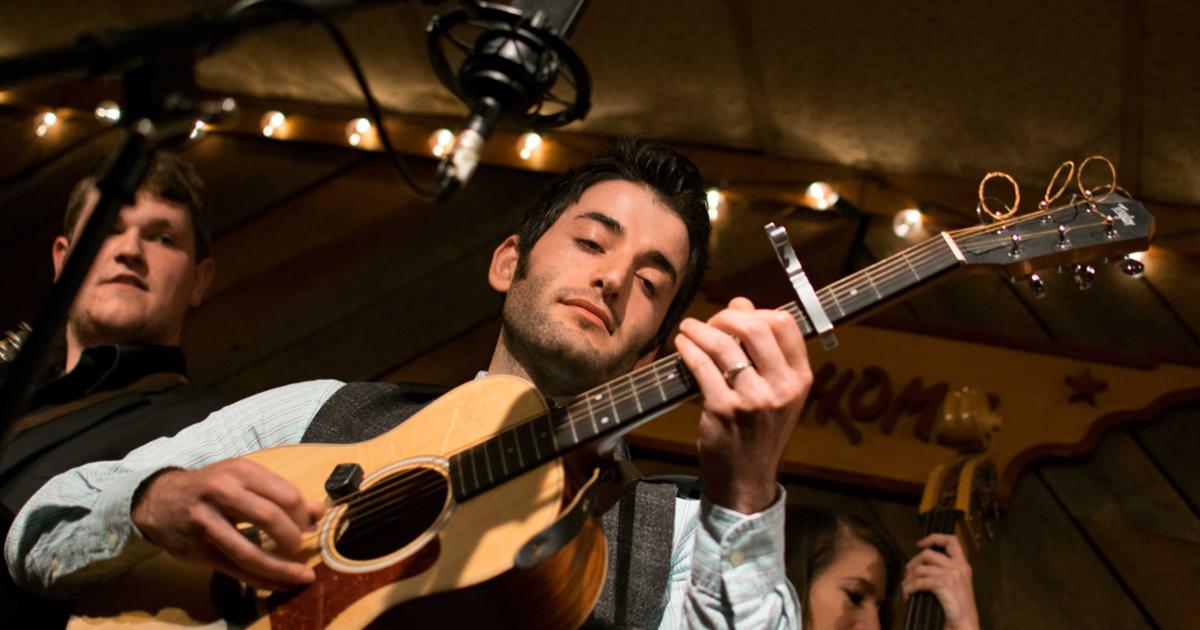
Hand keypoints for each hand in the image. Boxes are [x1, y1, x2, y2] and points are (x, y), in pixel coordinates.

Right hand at [131, 459, 325, 590]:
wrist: (160, 500)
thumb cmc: (212, 487)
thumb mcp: (244, 479)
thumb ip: (281, 494)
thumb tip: (320, 512)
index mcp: (240, 471)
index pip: (284, 494)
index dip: (303, 514)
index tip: (312, 526)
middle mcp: (222, 492)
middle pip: (269, 518)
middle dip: (293, 538)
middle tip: (302, 548)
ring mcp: (207, 523)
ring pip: (250, 551)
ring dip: (282, 568)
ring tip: (302, 576)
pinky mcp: (198, 550)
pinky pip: (235, 569)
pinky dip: (262, 579)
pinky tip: (279, 583)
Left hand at [674, 297, 811, 513]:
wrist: (746, 478)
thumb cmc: (758, 431)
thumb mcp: (774, 391)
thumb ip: (762, 349)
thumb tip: (741, 302)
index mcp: (800, 379)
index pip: (785, 324)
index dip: (757, 311)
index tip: (738, 316)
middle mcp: (782, 388)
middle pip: (756, 327)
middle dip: (726, 316)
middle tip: (711, 322)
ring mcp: (753, 400)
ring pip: (724, 344)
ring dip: (700, 329)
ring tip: (689, 328)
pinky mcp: (723, 410)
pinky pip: (702, 366)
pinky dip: (688, 349)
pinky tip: (682, 345)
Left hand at [902, 533, 980, 629]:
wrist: (966, 623)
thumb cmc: (958, 607)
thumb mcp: (957, 584)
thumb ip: (945, 571)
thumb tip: (920, 564)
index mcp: (963, 565)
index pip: (951, 540)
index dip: (934, 538)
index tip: (920, 543)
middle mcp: (958, 567)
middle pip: (927, 554)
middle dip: (913, 563)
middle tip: (908, 574)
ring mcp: (951, 575)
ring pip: (920, 568)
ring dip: (908, 579)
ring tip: (906, 587)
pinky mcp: (943, 584)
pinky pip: (918, 582)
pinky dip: (909, 589)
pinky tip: (907, 595)